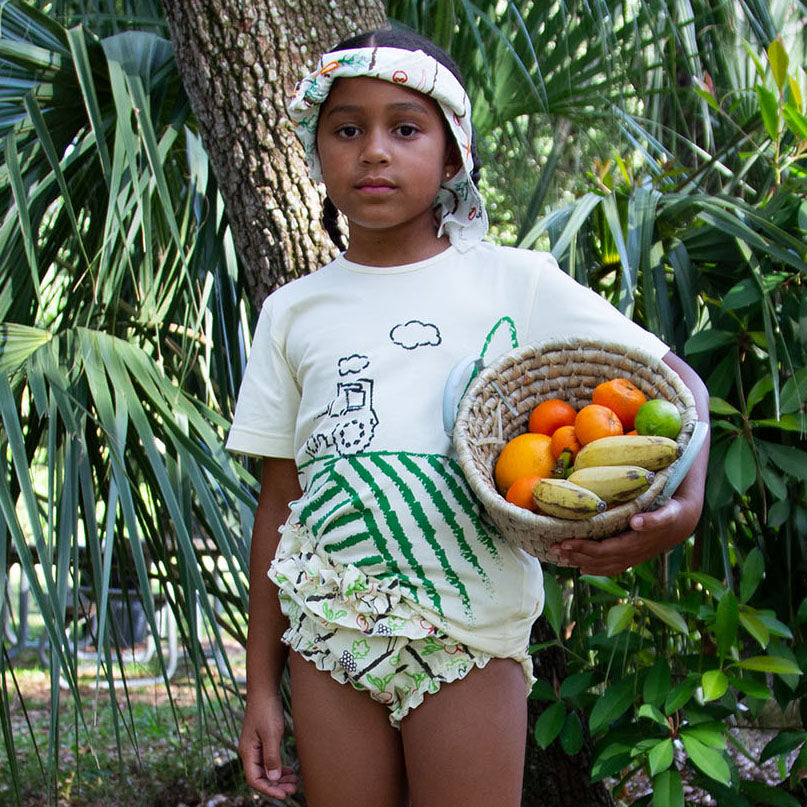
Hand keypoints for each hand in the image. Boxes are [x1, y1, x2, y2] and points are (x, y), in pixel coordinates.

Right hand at [239, 691, 298, 799]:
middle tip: (293, 789)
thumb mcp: (271, 734)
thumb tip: (273, 778)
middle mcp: (249, 751)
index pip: (254, 779)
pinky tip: (289, 769)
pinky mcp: (262, 740)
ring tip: (294, 781)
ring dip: (278, 777)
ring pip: (265, 769)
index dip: (268, 789)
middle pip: (260, 776)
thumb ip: (271, 757)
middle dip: (276, 785)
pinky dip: (278, 766)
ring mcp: (255, 746)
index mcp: (247, 752)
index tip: (284, 794)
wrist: (264, 690)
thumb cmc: (266, 710)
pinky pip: (269, 759)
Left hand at [547, 490, 701, 575]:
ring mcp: (631, 557)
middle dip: (575, 554)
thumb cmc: (673, 513)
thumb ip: (653, 519)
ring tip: (560, 556)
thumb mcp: (667, 513)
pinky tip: (581, 566)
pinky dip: (594, 567)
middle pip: (598, 559)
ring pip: (602, 565)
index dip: (583, 548)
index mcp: (635, 544)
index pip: (603, 550)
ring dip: (580, 561)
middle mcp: (631, 554)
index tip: (564, 542)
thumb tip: (636, 522)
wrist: (684, 521)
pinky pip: (609, 566)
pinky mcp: (631, 556)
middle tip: (553, 548)